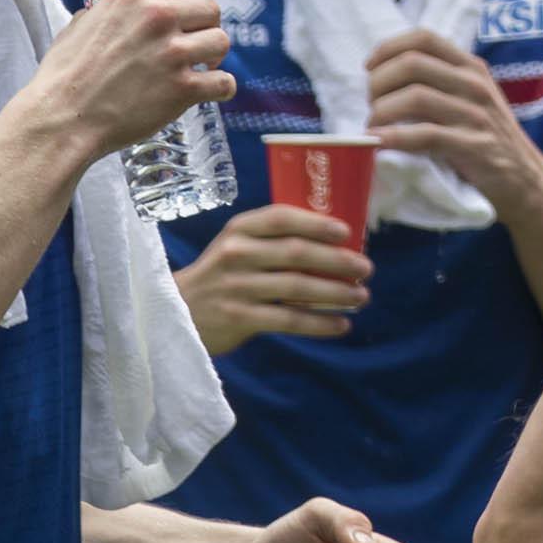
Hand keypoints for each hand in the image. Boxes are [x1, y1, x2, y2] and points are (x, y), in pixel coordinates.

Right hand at [21, 0, 233, 160]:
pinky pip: (225, 82)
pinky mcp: (183, 88)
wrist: (62, 118)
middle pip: (212, 7)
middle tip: (191, 43)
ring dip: (213, 56)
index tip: (193, 5)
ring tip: (196, 67)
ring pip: (222, 41)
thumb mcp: (83, 22)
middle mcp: (156, 16)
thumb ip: (112, 9)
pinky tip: (207, 91)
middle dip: (205, 26)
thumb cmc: (65, 74)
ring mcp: (172, 52)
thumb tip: (128, 7)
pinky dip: (220, 88)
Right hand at [173, 205, 374, 354]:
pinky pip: (289, 318)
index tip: (347, 233)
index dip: (317, 224)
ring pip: (298, 286)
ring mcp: (237, 286)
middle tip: (366, 270)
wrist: (176, 312)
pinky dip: (319, 322)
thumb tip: (338, 245)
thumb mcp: (238, 247)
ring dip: (337, 293)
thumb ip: (275, 242)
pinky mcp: (239, 317)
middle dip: (339, 261)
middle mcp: (237, 254)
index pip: (281, 218)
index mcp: (239, 230)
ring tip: (361, 298)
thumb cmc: (222, 275)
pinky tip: (341, 325)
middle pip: (297, 253)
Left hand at [366, 30, 542, 211]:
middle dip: (377, 83)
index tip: (369, 68)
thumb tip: (385, 76)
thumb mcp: (472, 101)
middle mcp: (475, 85)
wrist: (527, 182)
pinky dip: (394, 137)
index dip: (388, 49)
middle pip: (412, 64)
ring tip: (373, 127)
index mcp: (472, 68)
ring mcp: (477, 115)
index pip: (423, 38)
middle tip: (371, 105)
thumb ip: (441, 83)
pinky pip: (426, 135)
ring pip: (415, 97)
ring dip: (381, 111)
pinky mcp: (475, 147)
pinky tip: (378, 143)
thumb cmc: (489, 141)